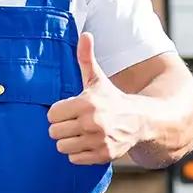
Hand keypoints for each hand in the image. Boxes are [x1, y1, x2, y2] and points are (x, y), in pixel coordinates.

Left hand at [48, 33, 144, 164]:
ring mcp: (98, 141)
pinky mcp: (102, 156)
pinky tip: (89, 143)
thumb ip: (86, 58)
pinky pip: (74, 159)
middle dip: (62, 127)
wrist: (140, 121)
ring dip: (69, 141)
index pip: (52, 114)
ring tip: (81, 133)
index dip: (59, 112)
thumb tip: (85, 34)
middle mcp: (92, 122)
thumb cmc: (112, 99)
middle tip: (75, 122)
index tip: (69, 110)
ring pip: (62, 147)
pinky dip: (79, 153)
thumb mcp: (98, 79)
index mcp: (87, 103)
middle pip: (54, 132)